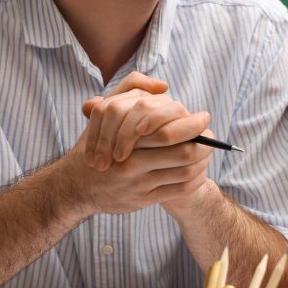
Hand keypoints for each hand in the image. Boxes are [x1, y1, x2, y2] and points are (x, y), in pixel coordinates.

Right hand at [53, 73, 213, 216]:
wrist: (75, 186)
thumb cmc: (99, 143)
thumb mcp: (105, 110)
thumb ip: (131, 88)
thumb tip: (163, 86)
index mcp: (125, 137)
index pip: (170, 130)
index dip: (194, 125)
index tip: (204, 119)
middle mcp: (131, 162)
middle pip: (184, 153)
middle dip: (205, 144)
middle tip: (212, 138)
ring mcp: (138, 183)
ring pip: (185, 172)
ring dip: (203, 162)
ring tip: (207, 154)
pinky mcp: (142, 200)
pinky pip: (179, 190)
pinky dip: (195, 180)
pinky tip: (198, 172)